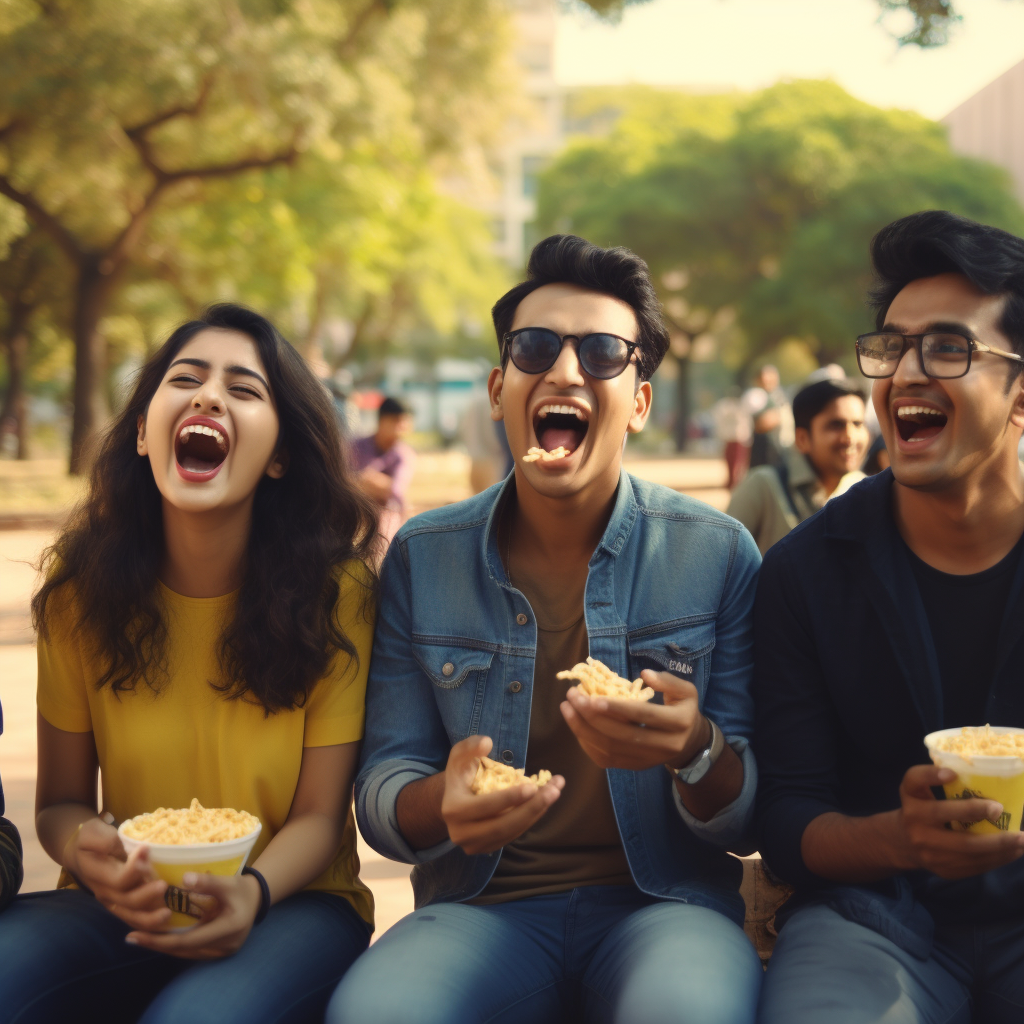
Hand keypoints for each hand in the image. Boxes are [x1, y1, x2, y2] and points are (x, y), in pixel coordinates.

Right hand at [65, 818, 171, 932]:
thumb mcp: (92, 833)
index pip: (118, 879)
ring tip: (168, 913)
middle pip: (127, 901)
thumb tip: (115, 845)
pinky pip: (133, 919)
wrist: (82, 853)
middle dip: (146, 895)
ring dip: (149, 918)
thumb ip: (102, 840)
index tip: (147, 850)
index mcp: (99, 875)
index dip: (134, 869)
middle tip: (164, 885)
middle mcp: (105, 892)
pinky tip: (164, 923)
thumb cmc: (91, 839)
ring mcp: (113, 901)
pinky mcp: (120, 905)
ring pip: (131, 916)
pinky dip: (148, 924)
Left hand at [126, 871, 262, 958]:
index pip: (187, 941)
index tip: (134, 936)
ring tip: (140, 937)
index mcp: (228, 929)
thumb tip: (184, 877)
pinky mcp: (217, 951)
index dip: (159, 940)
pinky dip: (174, 945)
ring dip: (163, 946)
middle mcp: (224, 946)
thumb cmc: (243, 888)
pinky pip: (191, 951)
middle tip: (131, 937)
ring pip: (185, 953)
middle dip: (156, 944)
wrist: (258, 897)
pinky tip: (160, 938)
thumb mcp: (229, 882)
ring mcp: (222, 952)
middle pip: (183, 951)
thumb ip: (208, 882)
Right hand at [441, 736, 563, 855]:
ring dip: (537, 812)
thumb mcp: (459, 756)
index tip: (532, 786)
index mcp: (453, 810)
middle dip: (532, 808)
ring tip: (555, 792)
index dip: (509, 798)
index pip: (484, 807)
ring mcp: (475, 845)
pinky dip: (531, 818)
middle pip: (502, 825)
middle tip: (553, 790)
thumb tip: (487, 742)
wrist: (453, 802)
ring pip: (511, 832)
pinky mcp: (489, 848)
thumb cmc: (460, 775)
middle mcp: (462, 834)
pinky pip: (514, 835)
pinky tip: (544, 801)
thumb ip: (470, 746)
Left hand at [560, 669, 708, 771]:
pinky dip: (587, 744)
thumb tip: (645, 674)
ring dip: (584, 730)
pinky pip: (606, 759)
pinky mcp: (634, 767)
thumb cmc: (682, 709)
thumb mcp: (685, 690)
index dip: (618, 708)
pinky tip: (575, 726)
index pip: (645, 715)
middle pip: (623, 735)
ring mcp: (648, 760)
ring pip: (610, 749)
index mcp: (679, 722)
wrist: (688, 742)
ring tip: (567, 708)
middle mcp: (664, 745)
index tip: (593, 697)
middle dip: (593, 717)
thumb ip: (667, 681)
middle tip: (573, 697)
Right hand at [894, 764, 1023, 878]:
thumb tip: (957, 772)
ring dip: (1001, 848)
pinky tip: (1012, 852)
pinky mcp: (946, 871)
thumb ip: (929, 778)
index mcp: (912, 806)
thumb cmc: (916, 808)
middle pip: (959, 835)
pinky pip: (976, 866)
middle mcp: (919, 831)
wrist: (901, 843)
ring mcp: (933, 856)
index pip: (924, 793)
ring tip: (1021, 841)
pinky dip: (998, 859)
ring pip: (972, 853)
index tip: (954, 774)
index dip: (938, 783)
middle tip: (1002, 812)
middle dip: (984, 826)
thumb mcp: (915, 790)